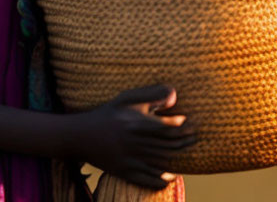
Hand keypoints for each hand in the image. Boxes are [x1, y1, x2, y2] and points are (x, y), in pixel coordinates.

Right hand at [67, 84, 195, 190]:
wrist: (81, 136)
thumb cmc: (107, 114)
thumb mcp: (125, 99)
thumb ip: (150, 95)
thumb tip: (174, 95)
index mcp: (135, 124)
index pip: (167, 128)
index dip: (182, 127)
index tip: (190, 124)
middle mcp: (134, 144)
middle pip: (168, 146)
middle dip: (185, 143)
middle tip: (195, 138)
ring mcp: (130, 160)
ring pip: (162, 163)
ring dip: (178, 160)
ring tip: (188, 153)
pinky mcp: (126, 173)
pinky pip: (149, 180)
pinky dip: (163, 179)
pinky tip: (171, 174)